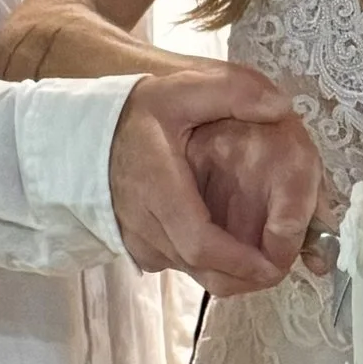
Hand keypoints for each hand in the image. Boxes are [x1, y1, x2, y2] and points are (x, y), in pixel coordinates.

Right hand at [109, 64, 304, 293]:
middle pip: (198, 266)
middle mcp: (143, 221)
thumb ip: (233, 92)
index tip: (274, 263)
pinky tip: (225, 249)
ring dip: (225, 272)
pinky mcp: (133, 243)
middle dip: (242, 275)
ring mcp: (135, 236)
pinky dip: (202, 264)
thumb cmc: (136, 112)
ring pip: (186, 269)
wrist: (82, 130)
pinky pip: (172, 263)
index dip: (238, 260)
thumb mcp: (183, 88)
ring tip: (261, 261)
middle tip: (279, 268)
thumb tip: (279, 109)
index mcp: (158, 187)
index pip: (200, 242)